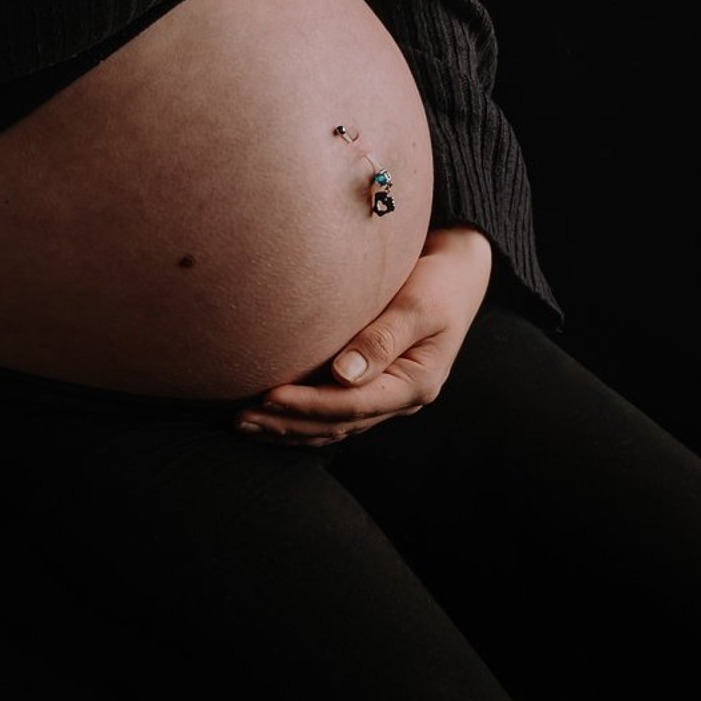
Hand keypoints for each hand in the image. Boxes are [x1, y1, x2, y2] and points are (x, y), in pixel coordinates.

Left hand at [236, 227, 494, 445]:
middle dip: (288, 423)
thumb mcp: (418, 305)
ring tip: (245, 424)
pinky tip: (270, 416)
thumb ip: (382, 339)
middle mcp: (401, 399)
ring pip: (332, 426)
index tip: (268, 395)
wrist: (458, 272)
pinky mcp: (373, 385)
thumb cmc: (439, 282)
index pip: (353, 404)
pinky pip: (334, 413)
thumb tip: (343, 374)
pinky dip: (301, 418)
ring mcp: (386, 396)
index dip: (308, 404)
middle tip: (241, 419)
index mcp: (416, 383)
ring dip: (289, 428)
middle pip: (337, 423)